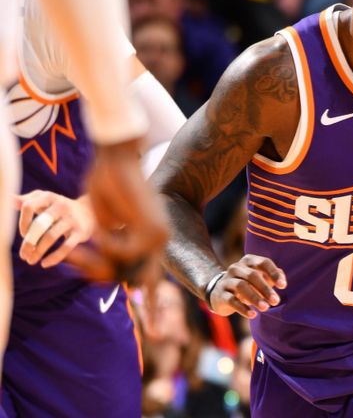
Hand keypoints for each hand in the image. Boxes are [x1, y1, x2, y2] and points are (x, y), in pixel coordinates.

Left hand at [16, 190, 94, 267]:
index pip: (28, 206)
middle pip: (39, 224)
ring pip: (51, 237)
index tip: (24, 234)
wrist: (90, 211)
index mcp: (49, 197)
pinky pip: (66, 247)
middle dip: (29, 242)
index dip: (22, 222)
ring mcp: (72, 219)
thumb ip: (28, 200)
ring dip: (38, 251)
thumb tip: (8, 198)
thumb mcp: (45, 200)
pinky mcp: (81, 231)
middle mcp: (61, 205)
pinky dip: (54, 258)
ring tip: (31, 261)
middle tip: (23, 256)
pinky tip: (45, 264)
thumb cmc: (59, 207)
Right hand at [67, 138, 167, 284]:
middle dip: (104, 279)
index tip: (133, 310)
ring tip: (75, 253)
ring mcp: (159, 236)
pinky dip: (105, 243)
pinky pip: (122, 253)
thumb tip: (106, 269)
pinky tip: (97, 230)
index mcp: (152, 235)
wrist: (118, 159)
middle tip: (76, 266)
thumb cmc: (108, 182)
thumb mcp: (107, 220)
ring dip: (94, 264)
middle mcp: (160, 239)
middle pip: (141, 280)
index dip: (146, 296)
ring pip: (127, 269)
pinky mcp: (151, 230)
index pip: (150, 276)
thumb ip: (111, 243)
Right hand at [208, 254, 286, 318]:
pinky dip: (243, 308)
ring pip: (241, 286)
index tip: (283, 286)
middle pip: (252, 275)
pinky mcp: (220, 294)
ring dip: (255, 298)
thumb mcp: (260, 278)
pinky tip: (253, 315)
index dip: (273, 273)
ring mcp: (227, 280)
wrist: (219, 293)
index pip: (263, 263)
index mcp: (248, 261)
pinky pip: (231, 300)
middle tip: (276, 301)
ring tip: (265, 308)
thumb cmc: (247, 284)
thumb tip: (282, 280)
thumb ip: (273, 277)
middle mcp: (236, 267)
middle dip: (265, 288)